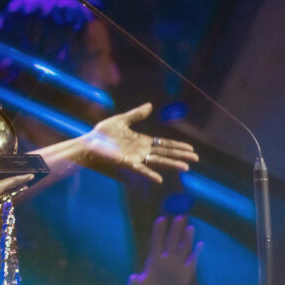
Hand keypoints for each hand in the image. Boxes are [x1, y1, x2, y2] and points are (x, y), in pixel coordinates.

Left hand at [82, 103, 198, 183]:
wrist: (88, 143)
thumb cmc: (102, 134)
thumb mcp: (121, 121)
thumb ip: (136, 115)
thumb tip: (150, 105)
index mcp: (141, 141)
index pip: (163, 143)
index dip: (177, 146)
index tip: (190, 148)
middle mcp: (141, 151)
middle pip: (165, 153)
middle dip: (180, 155)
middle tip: (195, 158)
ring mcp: (135, 158)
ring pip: (157, 162)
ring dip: (171, 164)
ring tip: (186, 167)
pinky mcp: (126, 163)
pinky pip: (141, 169)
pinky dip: (150, 174)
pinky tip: (159, 179)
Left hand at [127, 215, 202, 284]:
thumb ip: (134, 284)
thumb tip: (132, 278)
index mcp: (154, 260)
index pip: (156, 242)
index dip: (158, 231)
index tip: (161, 219)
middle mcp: (166, 259)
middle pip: (171, 241)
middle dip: (175, 230)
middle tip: (179, 217)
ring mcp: (177, 265)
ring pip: (182, 248)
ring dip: (186, 238)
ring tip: (190, 226)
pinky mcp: (186, 273)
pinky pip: (192, 261)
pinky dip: (197, 253)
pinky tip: (201, 244)